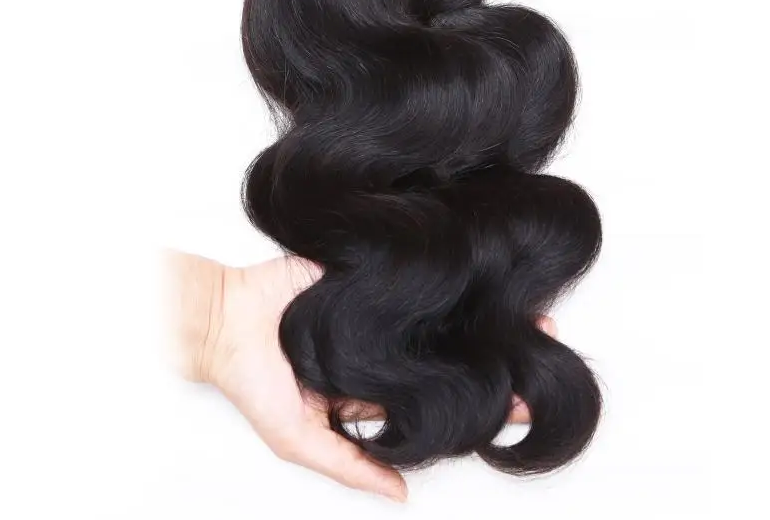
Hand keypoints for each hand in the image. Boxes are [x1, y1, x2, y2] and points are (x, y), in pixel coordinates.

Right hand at [169, 253, 555, 501]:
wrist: (224, 319)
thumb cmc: (255, 381)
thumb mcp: (297, 438)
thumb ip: (349, 464)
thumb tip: (401, 497)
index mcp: (374, 391)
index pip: (440, 400)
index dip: (482, 402)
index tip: (526, 401)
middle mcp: (384, 350)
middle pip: (451, 352)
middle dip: (497, 350)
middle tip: (545, 343)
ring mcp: (379, 312)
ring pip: (442, 312)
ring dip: (484, 310)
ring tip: (530, 309)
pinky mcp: (368, 276)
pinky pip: (413, 278)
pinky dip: (445, 275)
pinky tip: (482, 272)